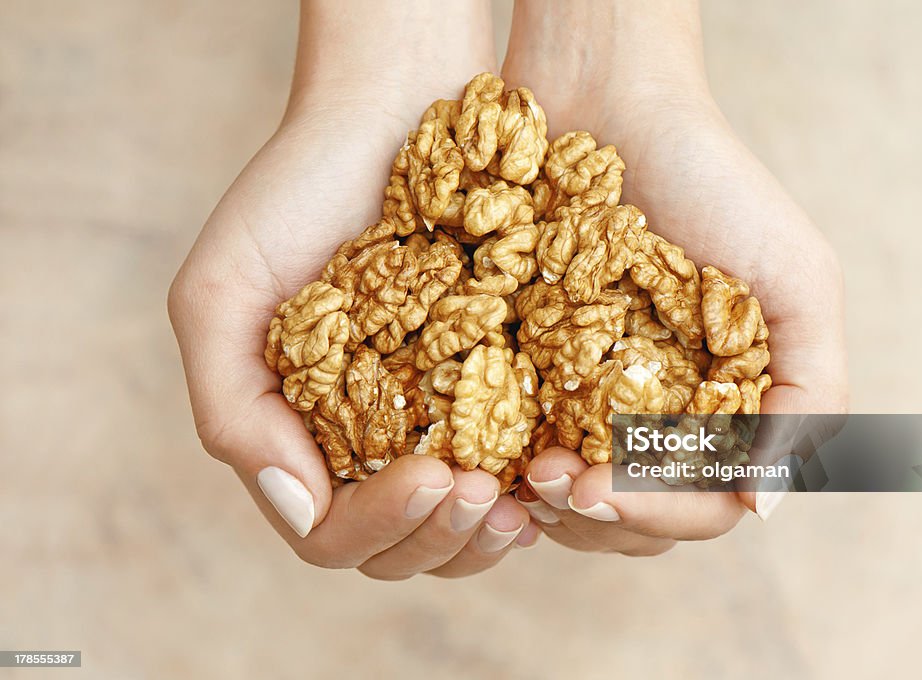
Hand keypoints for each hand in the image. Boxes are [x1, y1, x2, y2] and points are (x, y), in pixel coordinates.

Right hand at [168, 0, 539, 577]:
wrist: (390, 112)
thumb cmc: (297, 194)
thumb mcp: (224, 293)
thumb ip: (233, 410)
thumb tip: (297, 505)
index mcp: (297, 434)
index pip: (331, 531)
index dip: (381, 525)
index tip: (434, 473)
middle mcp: (362, 442)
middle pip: (397, 549)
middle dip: (442, 537)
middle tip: (485, 494)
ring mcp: (426, 423)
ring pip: (456, 530)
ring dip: (487, 534)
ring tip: (525, 505)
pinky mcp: (487, 392)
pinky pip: (508, 473)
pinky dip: (528, 491)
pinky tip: (553, 473)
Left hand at [502, 0, 847, 552]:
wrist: (609, 104)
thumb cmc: (713, 184)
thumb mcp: (796, 279)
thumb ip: (812, 392)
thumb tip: (767, 506)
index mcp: (731, 408)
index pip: (706, 504)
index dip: (660, 512)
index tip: (601, 490)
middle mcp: (667, 414)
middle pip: (640, 517)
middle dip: (597, 516)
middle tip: (546, 483)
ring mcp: (601, 397)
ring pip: (580, 496)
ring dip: (549, 504)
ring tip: (516, 475)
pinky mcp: (540, 371)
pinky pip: (524, 443)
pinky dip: (510, 464)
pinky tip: (488, 454)